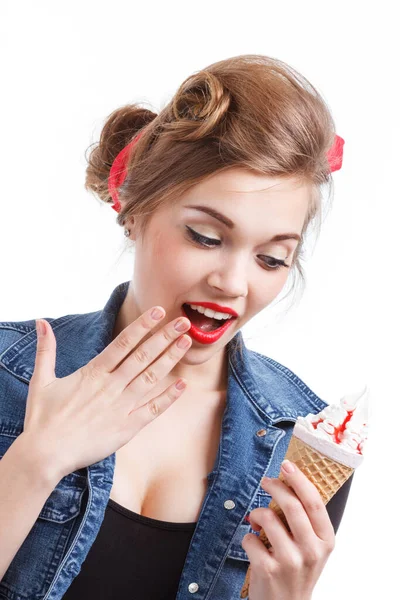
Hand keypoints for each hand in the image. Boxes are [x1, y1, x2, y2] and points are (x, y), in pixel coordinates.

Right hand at [22, 307, 192, 480]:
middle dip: (164, 337)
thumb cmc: (42, 419)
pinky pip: (152, 410)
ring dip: (170, 359)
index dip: (142, 325)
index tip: (159, 311)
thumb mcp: (42, 380)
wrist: (44, 455)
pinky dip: (168, 398)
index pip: (123, 343)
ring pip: (151, 378)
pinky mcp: (126, 429)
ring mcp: (120, 408)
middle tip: (183, 322)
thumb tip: (41, 321)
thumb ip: (46, 349)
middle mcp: (110, 387)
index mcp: (92, 373)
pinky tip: (182, 385)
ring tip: (186, 343)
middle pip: (142, 356)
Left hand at [241, 460, 335, 599]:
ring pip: (267, 517)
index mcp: (325, 540)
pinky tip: (254, 545)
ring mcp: (290, 562)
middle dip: (274, 486)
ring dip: (257, 514)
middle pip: (291, 505)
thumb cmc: (297, 571)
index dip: (299, 480)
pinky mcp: (268, 570)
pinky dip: (248, 537)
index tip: (287, 465)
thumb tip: (287, 483)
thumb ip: (305, 520)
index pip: (314, 502)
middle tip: (265, 481)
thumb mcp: (312, 547)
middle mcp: (311, 551)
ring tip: (257, 522)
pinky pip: (250, 538)